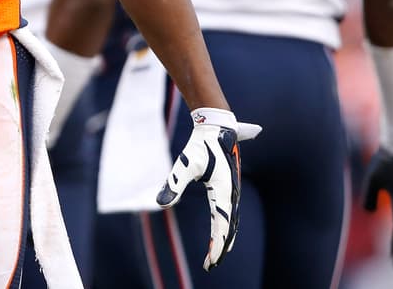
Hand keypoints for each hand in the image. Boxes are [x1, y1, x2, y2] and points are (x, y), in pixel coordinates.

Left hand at [156, 107, 260, 270]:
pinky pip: (229, 214)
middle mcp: (232, 195)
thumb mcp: (185, 164)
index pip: (222, 226)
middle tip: (210, 264)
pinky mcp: (229, 189)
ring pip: (231, 222)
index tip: (210, 262)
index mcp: (225, 192)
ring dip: (224, 239)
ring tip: (215, 255)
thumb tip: (160, 203)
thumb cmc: (201, 146)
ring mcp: (232, 192)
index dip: (216, 245)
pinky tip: (220, 233)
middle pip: (229, 228)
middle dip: (220, 247)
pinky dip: (225, 227)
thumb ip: (174, 183)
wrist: (217, 129)